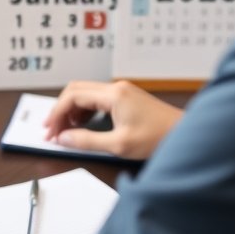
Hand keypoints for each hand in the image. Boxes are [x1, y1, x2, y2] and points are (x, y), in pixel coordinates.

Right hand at [44, 80, 183, 159]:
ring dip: (72, 110)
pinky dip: (85, 110)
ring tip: (67, 130)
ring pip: (86, 93)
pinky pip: (97, 99)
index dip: (56, 114)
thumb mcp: (119, 145)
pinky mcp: (127, 99)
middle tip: (52, 129)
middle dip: (60, 110)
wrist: (185, 134)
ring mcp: (122, 92)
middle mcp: (116, 88)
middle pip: (76, 90)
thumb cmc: (158, 138)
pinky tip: (83, 125)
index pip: (73, 97)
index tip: (49, 131)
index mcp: (113, 95)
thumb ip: (87, 141)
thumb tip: (64, 138)